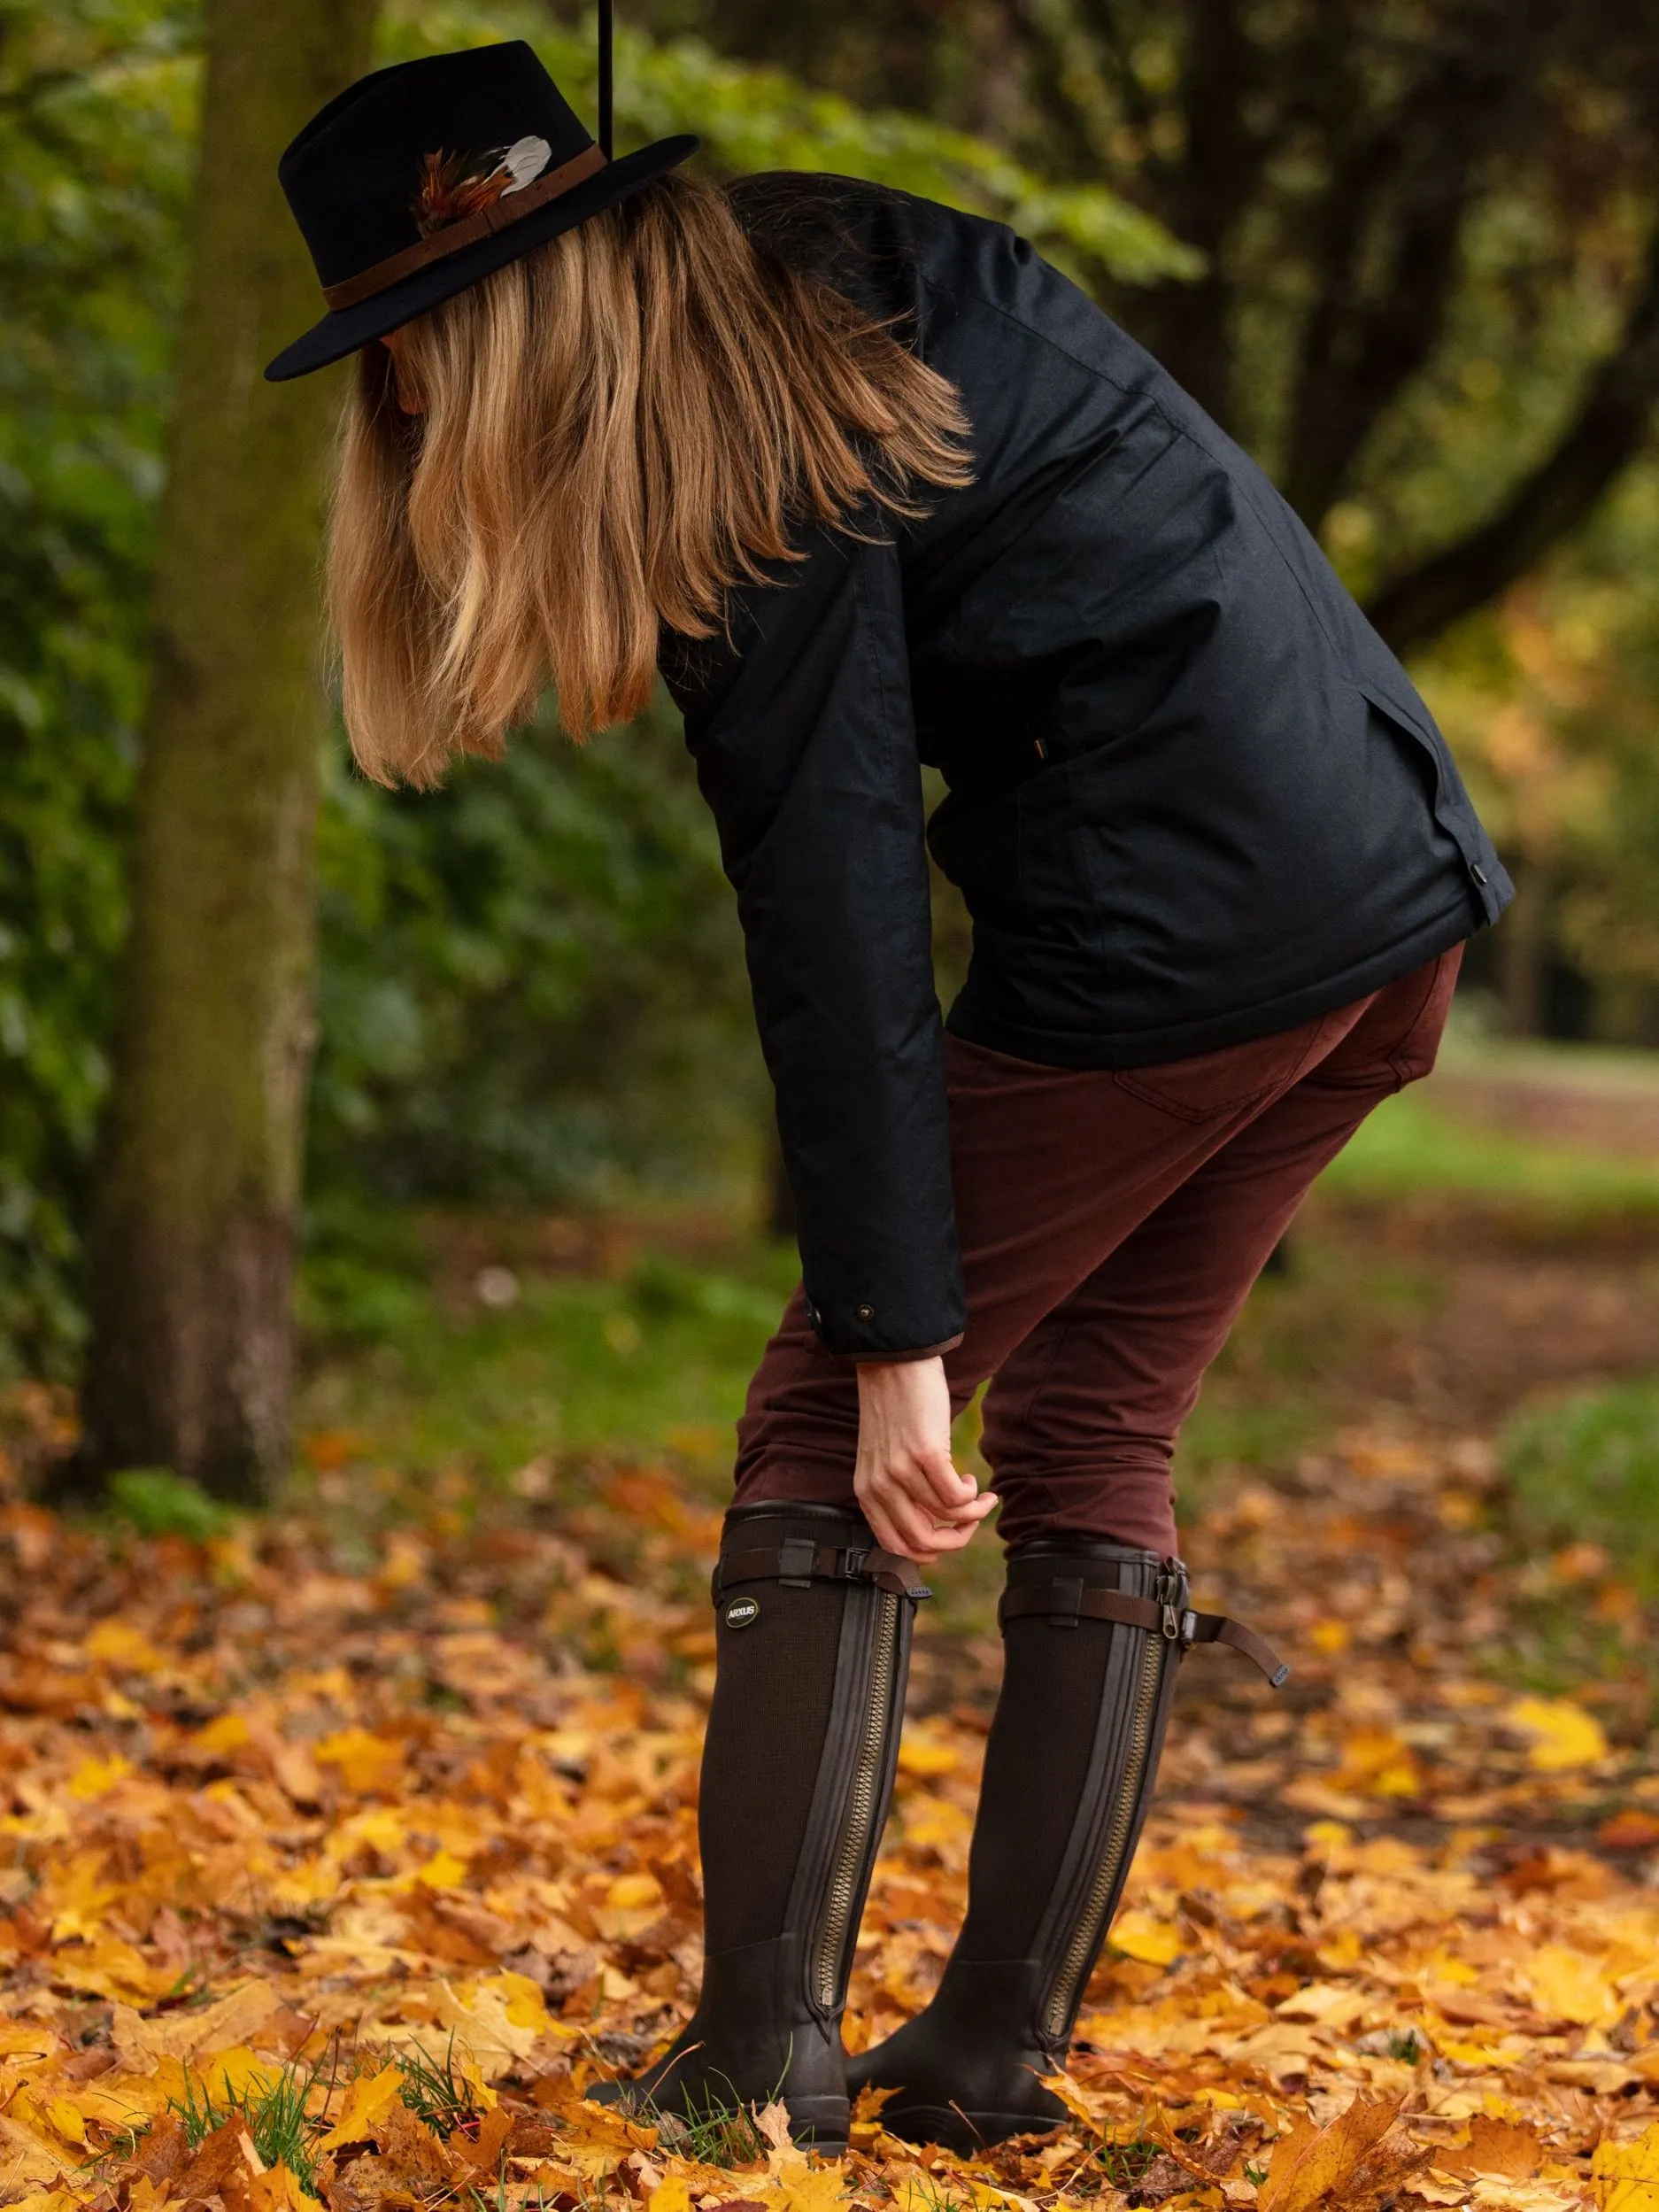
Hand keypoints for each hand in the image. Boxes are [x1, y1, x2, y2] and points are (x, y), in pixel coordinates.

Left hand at [854, 1356, 996, 1565]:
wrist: (894, 1364)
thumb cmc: (895, 1409)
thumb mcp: (885, 1459)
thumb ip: (899, 1492)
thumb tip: (934, 1525)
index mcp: (866, 1494)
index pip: (894, 1548)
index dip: (928, 1553)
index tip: (948, 1534)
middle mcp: (879, 1488)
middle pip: (923, 1543)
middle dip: (956, 1540)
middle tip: (971, 1521)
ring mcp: (901, 1472)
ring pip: (947, 1518)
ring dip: (973, 1513)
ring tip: (978, 1494)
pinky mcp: (925, 1454)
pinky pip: (956, 1497)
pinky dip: (972, 1496)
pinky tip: (971, 1479)